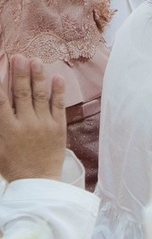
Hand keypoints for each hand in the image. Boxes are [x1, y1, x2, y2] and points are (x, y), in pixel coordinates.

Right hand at [0, 58, 68, 182]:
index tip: (0, 65)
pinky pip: (58, 106)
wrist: (38, 182)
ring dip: (37, 76)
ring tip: (35, 60)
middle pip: (21, 93)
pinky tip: (58, 77)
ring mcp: (43, 124)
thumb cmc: (13, 166)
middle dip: (19, 73)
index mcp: (7, 129)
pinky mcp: (58, 127)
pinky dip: (58, 91)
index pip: (1, 100)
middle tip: (18, 56)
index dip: (0, 82)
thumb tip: (0, 108)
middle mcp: (25, 123)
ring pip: (39, 96)